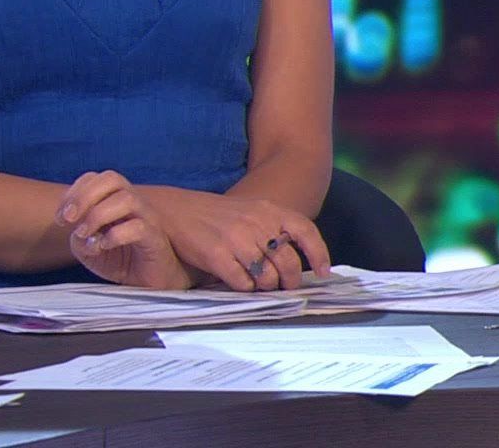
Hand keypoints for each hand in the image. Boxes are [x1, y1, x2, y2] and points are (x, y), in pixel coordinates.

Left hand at [57, 171, 190, 289]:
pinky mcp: (156, 239)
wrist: (151, 283)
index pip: (96, 178)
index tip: (60, 218)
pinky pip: (138, 227)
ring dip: (97, 214)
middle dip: (84, 196)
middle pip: (112, 178)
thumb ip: (78, 238)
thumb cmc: (122, 261)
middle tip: (68, 220)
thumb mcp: (89, 250)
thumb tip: (78, 232)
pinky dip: (115, 235)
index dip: (74, 192)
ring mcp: (147, 218)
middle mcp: (134, 203)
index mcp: (116, 200)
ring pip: (127, 198)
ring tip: (85, 234)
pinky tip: (104, 246)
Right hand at [140, 186, 331, 291]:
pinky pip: (242, 283)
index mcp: (269, 210)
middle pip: (288, 262)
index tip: (324, 273)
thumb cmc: (217, 215)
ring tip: (260, 285)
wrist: (175, 210)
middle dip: (290, 281)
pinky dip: (245, 289)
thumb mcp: (251, 211)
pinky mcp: (216, 254)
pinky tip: (239, 283)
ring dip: (266, 287)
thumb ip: (272, 230)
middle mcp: (256, 222)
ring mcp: (236, 238)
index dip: (319, 254)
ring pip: (267, 277)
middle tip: (285, 288)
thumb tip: (296, 263)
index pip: (305, 231)